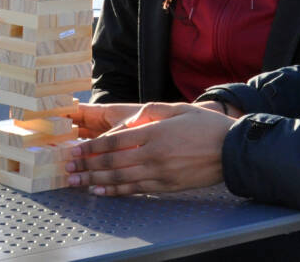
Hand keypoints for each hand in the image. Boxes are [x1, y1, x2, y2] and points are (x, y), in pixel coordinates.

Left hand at [65, 102, 236, 195]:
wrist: (231, 150)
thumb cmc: (207, 127)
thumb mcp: (179, 109)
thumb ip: (152, 111)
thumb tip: (129, 118)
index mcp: (155, 132)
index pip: (115, 142)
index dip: (92, 148)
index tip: (77, 150)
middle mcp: (153, 154)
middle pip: (112, 163)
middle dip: (87, 166)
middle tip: (68, 169)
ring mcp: (159, 173)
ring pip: (120, 179)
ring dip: (95, 181)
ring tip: (77, 182)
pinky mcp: (166, 186)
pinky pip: (135, 189)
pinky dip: (115, 191)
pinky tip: (101, 191)